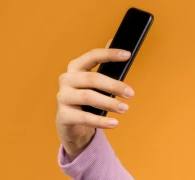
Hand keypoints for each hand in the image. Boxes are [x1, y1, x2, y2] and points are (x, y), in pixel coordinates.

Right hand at [55, 38, 135, 158]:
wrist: (70, 124)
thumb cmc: (86, 100)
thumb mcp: (94, 83)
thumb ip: (103, 65)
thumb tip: (114, 40)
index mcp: (75, 68)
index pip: (92, 56)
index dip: (109, 54)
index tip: (128, 55)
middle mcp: (67, 80)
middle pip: (92, 79)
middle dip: (114, 85)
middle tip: (131, 93)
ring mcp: (63, 97)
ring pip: (88, 97)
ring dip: (109, 103)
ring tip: (124, 108)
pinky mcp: (64, 115)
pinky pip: (84, 118)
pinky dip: (101, 121)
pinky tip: (114, 123)